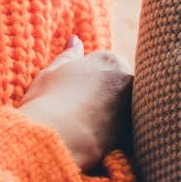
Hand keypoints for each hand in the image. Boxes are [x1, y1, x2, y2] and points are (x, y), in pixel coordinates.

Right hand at [16, 36, 132, 172]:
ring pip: (122, 108)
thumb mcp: (51, 72)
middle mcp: (127, 80)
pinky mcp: (132, 134)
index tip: (71, 94)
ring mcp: (133, 107)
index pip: (103, 65)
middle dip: (103, 96)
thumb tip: (75, 40)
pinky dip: (113, 135)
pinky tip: (93, 141)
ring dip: (109, 115)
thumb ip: (68, 55)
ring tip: (84, 127)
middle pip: (118, 85)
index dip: (85, 81)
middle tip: (79, 111)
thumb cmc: (48, 102)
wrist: (57, 140)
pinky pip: (124, 131)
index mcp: (109, 60)